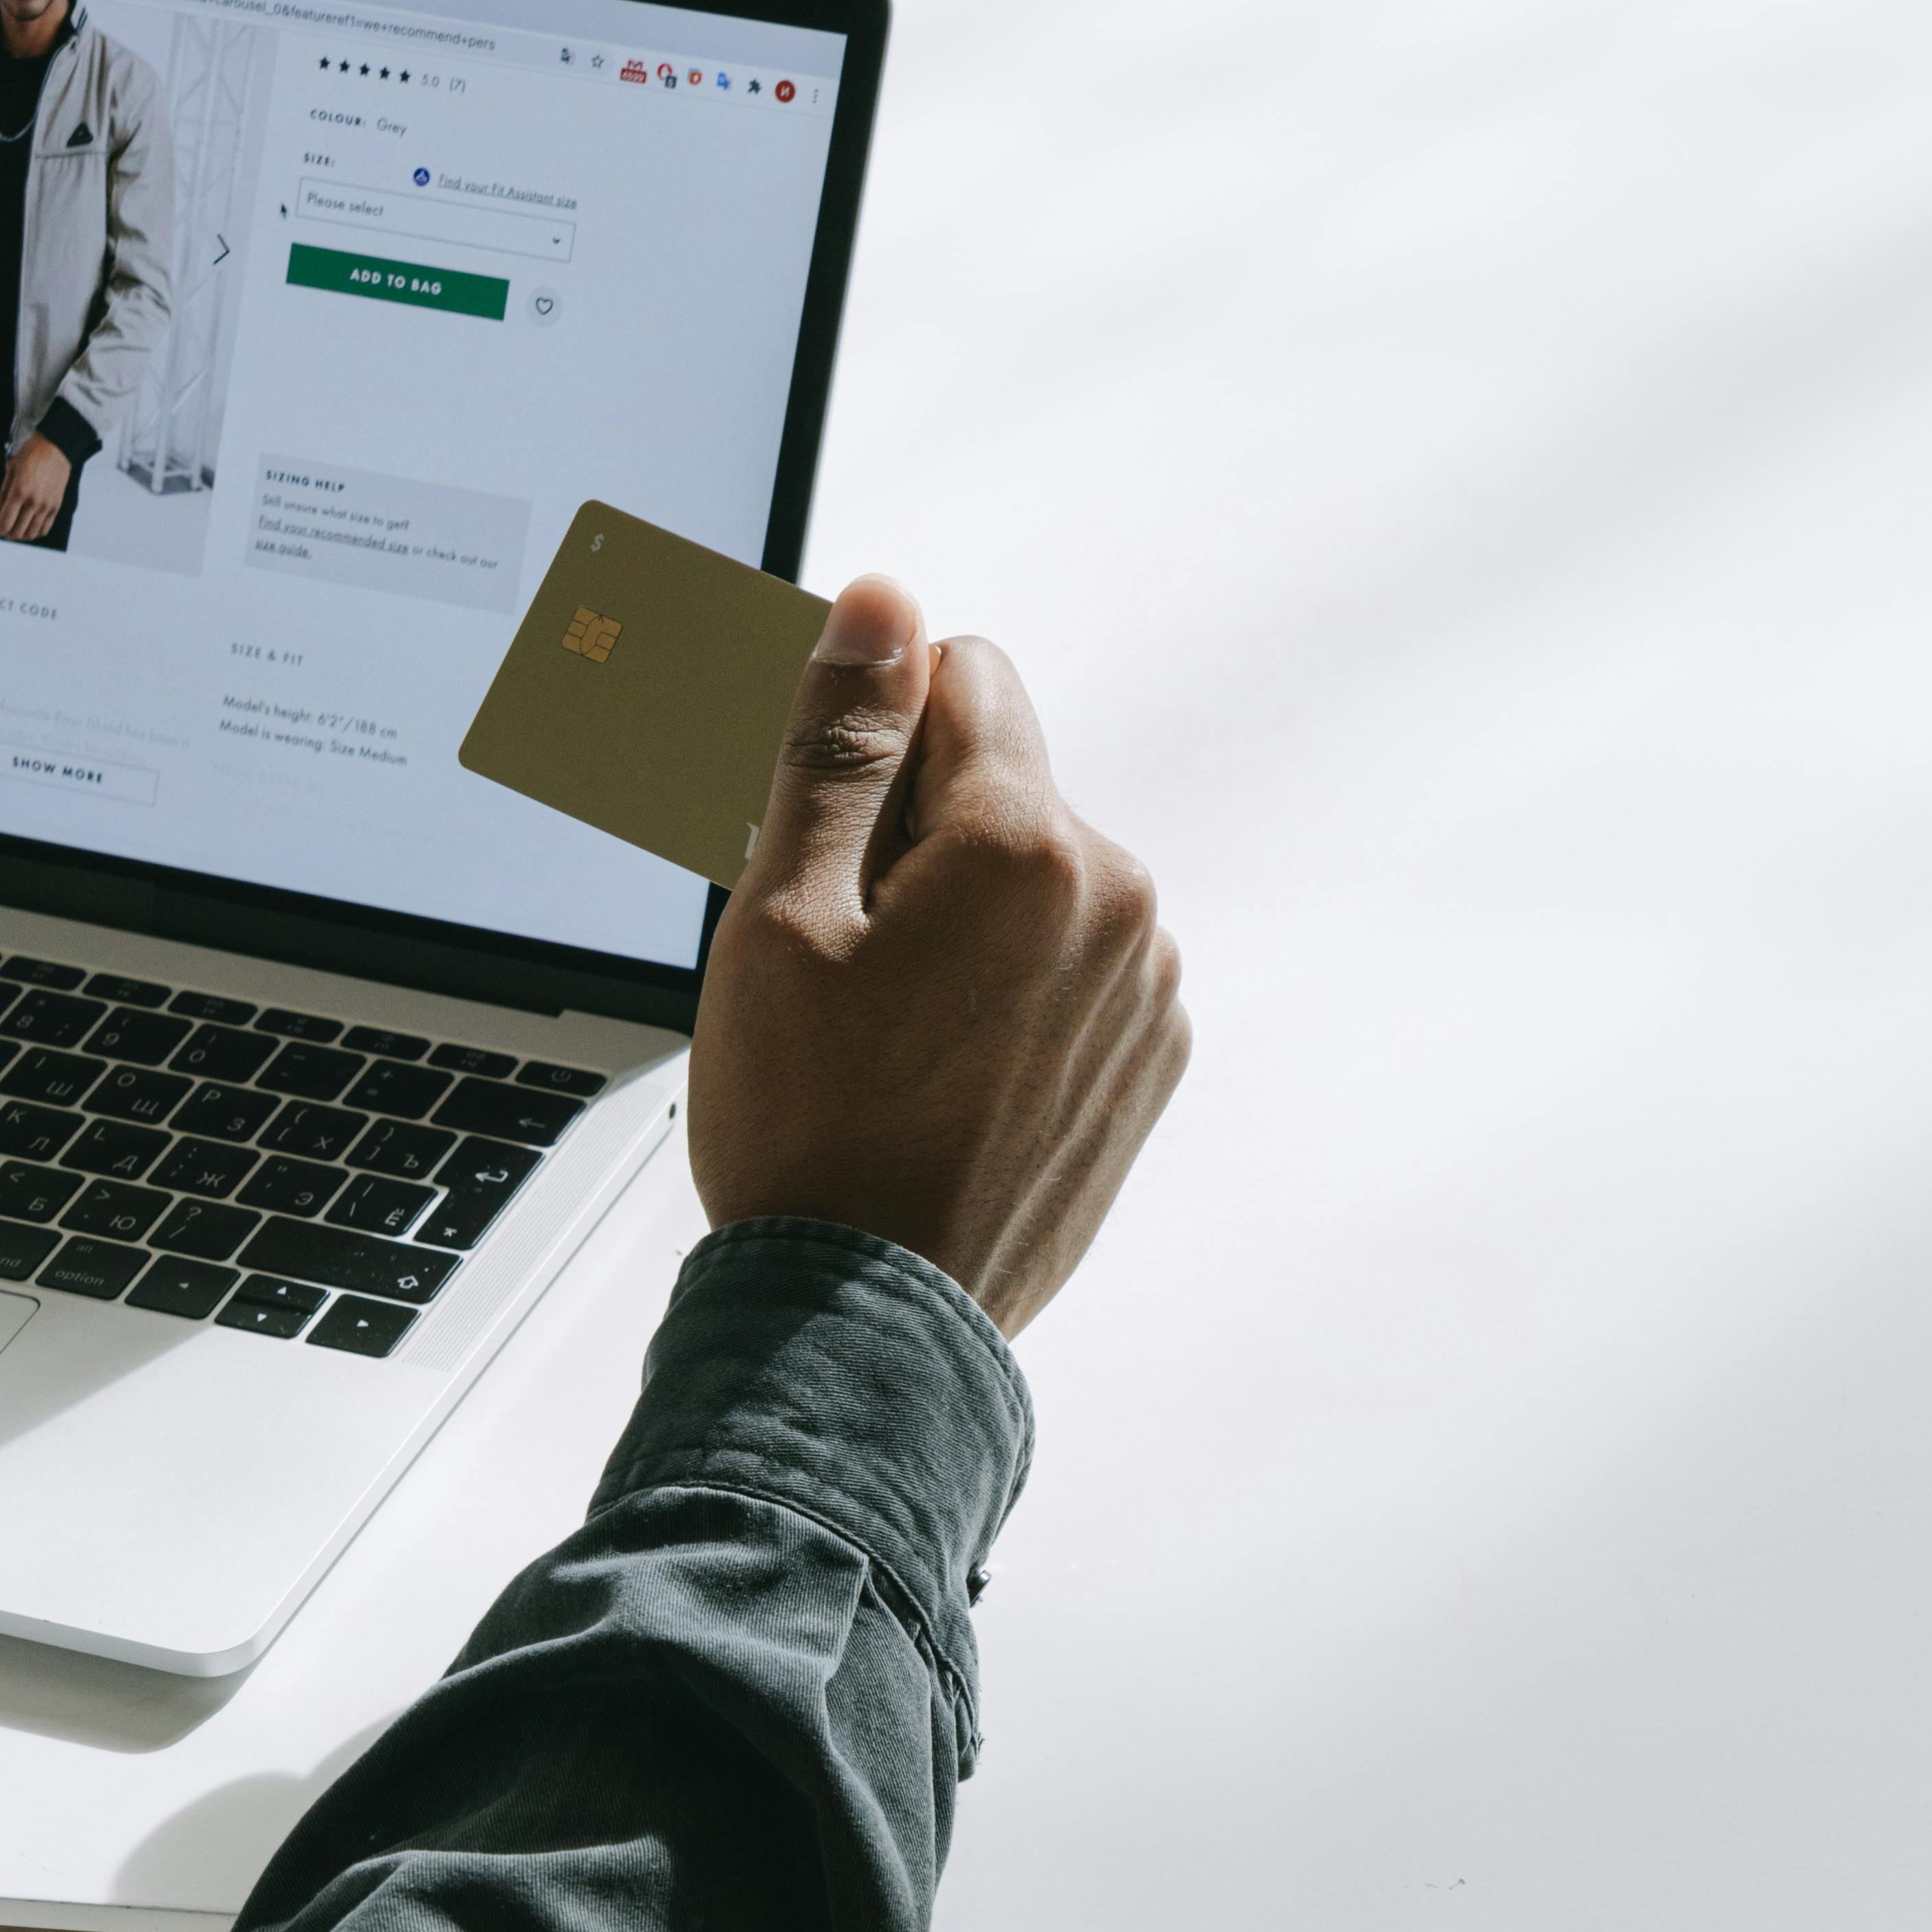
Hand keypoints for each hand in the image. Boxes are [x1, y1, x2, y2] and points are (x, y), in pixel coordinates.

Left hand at [0, 433, 70, 542]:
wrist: (55, 448)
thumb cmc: (31, 455)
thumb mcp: (10, 471)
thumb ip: (1, 496)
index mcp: (19, 492)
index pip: (5, 522)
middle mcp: (34, 502)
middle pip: (17, 531)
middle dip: (7, 534)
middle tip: (3, 529)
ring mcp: (46, 506)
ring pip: (31, 533)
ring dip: (21, 535)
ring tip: (15, 529)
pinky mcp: (56, 507)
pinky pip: (45, 529)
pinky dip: (35, 532)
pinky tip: (29, 527)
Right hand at [689, 577, 1186, 1338]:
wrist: (866, 1324)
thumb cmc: (808, 1135)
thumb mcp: (783, 915)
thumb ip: (839, 742)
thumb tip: (883, 607)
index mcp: (1029, 845)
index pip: (962, 676)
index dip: (874, 733)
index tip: (824, 830)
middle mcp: (1120, 902)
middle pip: (1005, 784)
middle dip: (917, 835)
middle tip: (838, 959)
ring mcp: (1148, 991)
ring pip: (1040, 881)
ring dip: (964, 919)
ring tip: (887, 1034)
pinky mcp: (1147, 1064)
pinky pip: (1074, 970)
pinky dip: (1010, 995)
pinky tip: (939, 1078)